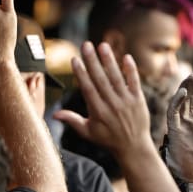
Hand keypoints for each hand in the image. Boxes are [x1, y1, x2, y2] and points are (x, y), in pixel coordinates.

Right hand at [54, 41, 151, 157]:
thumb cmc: (108, 139)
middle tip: (86, 45)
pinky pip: (134, 82)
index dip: (81, 73)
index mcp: (97, 111)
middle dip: (92, 61)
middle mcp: (111, 104)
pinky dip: (130, 70)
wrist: (133, 147)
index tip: (74, 59)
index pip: (87, 88)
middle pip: (100, 79)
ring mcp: (126, 101)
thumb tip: (54, 115)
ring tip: (103, 45)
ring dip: (109, 60)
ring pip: (116, 77)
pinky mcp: (138, 99)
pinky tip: (126, 57)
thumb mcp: (88, 132)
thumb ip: (72, 120)